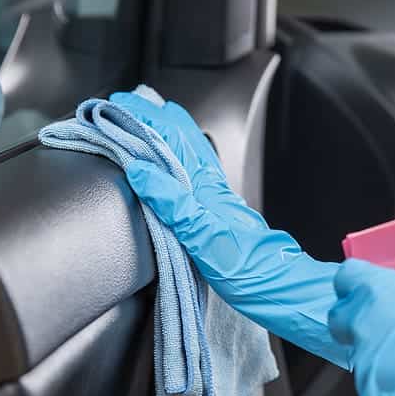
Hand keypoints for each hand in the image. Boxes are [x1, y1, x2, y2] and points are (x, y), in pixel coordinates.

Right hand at [110, 89, 351, 368]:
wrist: (278, 289)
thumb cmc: (250, 268)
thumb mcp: (204, 236)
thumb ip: (172, 203)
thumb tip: (140, 170)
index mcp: (204, 186)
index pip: (170, 137)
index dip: (143, 118)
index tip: (116, 106)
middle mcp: (209, 187)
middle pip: (179, 138)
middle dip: (151, 118)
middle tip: (122, 108)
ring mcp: (212, 199)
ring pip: (183, 153)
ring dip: (160, 135)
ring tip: (140, 124)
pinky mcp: (213, 215)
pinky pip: (186, 175)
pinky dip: (170, 161)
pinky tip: (166, 167)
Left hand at [330, 259, 394, 395]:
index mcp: (381, 293)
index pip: (348, 277)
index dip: (363, 280)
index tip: (378, 285)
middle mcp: (365, 331)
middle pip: (346, 318)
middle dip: (366, 319)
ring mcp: (368, 372)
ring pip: (365, 357)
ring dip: (387, 356)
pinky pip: (381, 391)